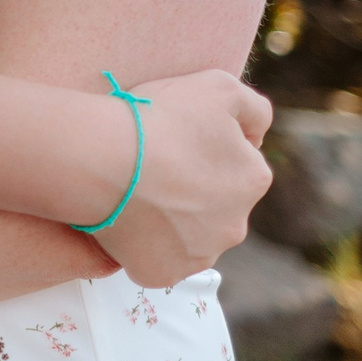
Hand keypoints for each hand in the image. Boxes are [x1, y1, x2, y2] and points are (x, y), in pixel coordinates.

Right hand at [99, 69, 272, 286]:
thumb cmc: (160, 118)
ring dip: (173, 220)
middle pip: (216, 205)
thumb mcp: (219, 86)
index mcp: (253, 180)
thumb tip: (258, 135)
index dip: (207, 148)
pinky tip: (127, 219)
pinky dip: (145, 244)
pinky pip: (157, 259)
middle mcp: (235, 226)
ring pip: (190, 236)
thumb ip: (254, 108)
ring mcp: (198, 256)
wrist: (103, 160)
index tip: (178, 139)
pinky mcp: (162, 274)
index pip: (238, 164)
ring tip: (137, 191)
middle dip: (195, 190)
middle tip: (155, 166)